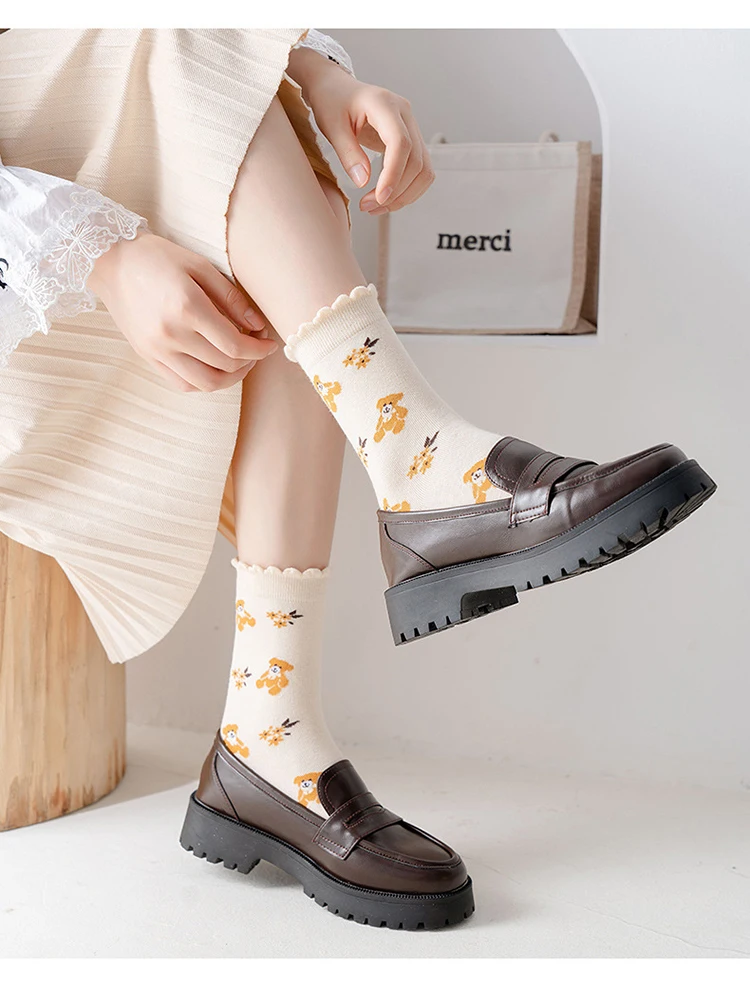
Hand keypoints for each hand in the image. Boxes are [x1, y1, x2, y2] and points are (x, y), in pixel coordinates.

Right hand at [88, 232, 276, 391]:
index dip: (259, 350)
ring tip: (239, 362)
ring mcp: (157, 350)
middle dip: (250, 361)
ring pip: (206, 383)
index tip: (269, 344)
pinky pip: (183, 384)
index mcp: (187, 307)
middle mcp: (171, 334)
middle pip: (225, 366)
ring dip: (231, 378)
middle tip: (256, 347)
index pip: (235, 346)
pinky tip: (214, 367)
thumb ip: (231, 298)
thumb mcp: (200, 266)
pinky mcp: (147, 357)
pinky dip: (205, 382)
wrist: (110, 263)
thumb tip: (258, 326)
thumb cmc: (158, 258)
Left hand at [288, 48, 434, 215]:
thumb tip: (363, 182)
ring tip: (377, 207)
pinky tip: (387, 198)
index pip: (400, 143)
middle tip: (369, 207)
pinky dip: (407, 188)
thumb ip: (348, 153)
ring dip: (405, 194)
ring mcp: (411, 126)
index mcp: (385, 104)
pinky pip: (420, 169)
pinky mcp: (410, 139)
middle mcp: (405, 113)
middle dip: (396, 191)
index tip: (379, 198)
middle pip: (416, 160)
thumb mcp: (332, 126)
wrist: (336, 87)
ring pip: (423, 169)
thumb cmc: (331, 101)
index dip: (393, 175)